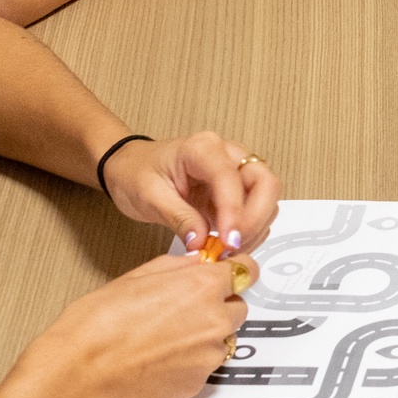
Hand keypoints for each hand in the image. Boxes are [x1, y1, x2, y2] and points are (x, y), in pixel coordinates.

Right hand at [20, 249, 256, 397]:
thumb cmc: (98, 325)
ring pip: (222, 340)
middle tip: (183, 309)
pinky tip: (158, 359)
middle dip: (218, 305)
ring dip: (204, 336)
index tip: (228, 275)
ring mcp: (208, 356)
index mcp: (202, 286)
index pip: (246, 271)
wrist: (82, 372)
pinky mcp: (198, 384)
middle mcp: (214, 321)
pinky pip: (204, 367)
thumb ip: (176, 268)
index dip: (235, 272)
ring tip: (164, 338)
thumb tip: (195, 263)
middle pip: (237, 307)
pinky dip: (189, 362)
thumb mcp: (136, 277)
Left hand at [103, 129, 282, 257]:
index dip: (234, 211)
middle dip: (255, 218)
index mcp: (203, 148)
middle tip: (232, 246)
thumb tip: (202, 243)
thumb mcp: (149, 197)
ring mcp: (236, 171)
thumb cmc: (137, 174)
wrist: (131, 168)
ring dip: (254, 227)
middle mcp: (228, 154)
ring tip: (226, 248)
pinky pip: (257, 209)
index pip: (231, 177)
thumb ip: (179, 219)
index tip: (227, 241)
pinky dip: (249, 230)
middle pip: (265, 182)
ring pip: (267, 197)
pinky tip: (227, 243)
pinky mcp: (237, 190)